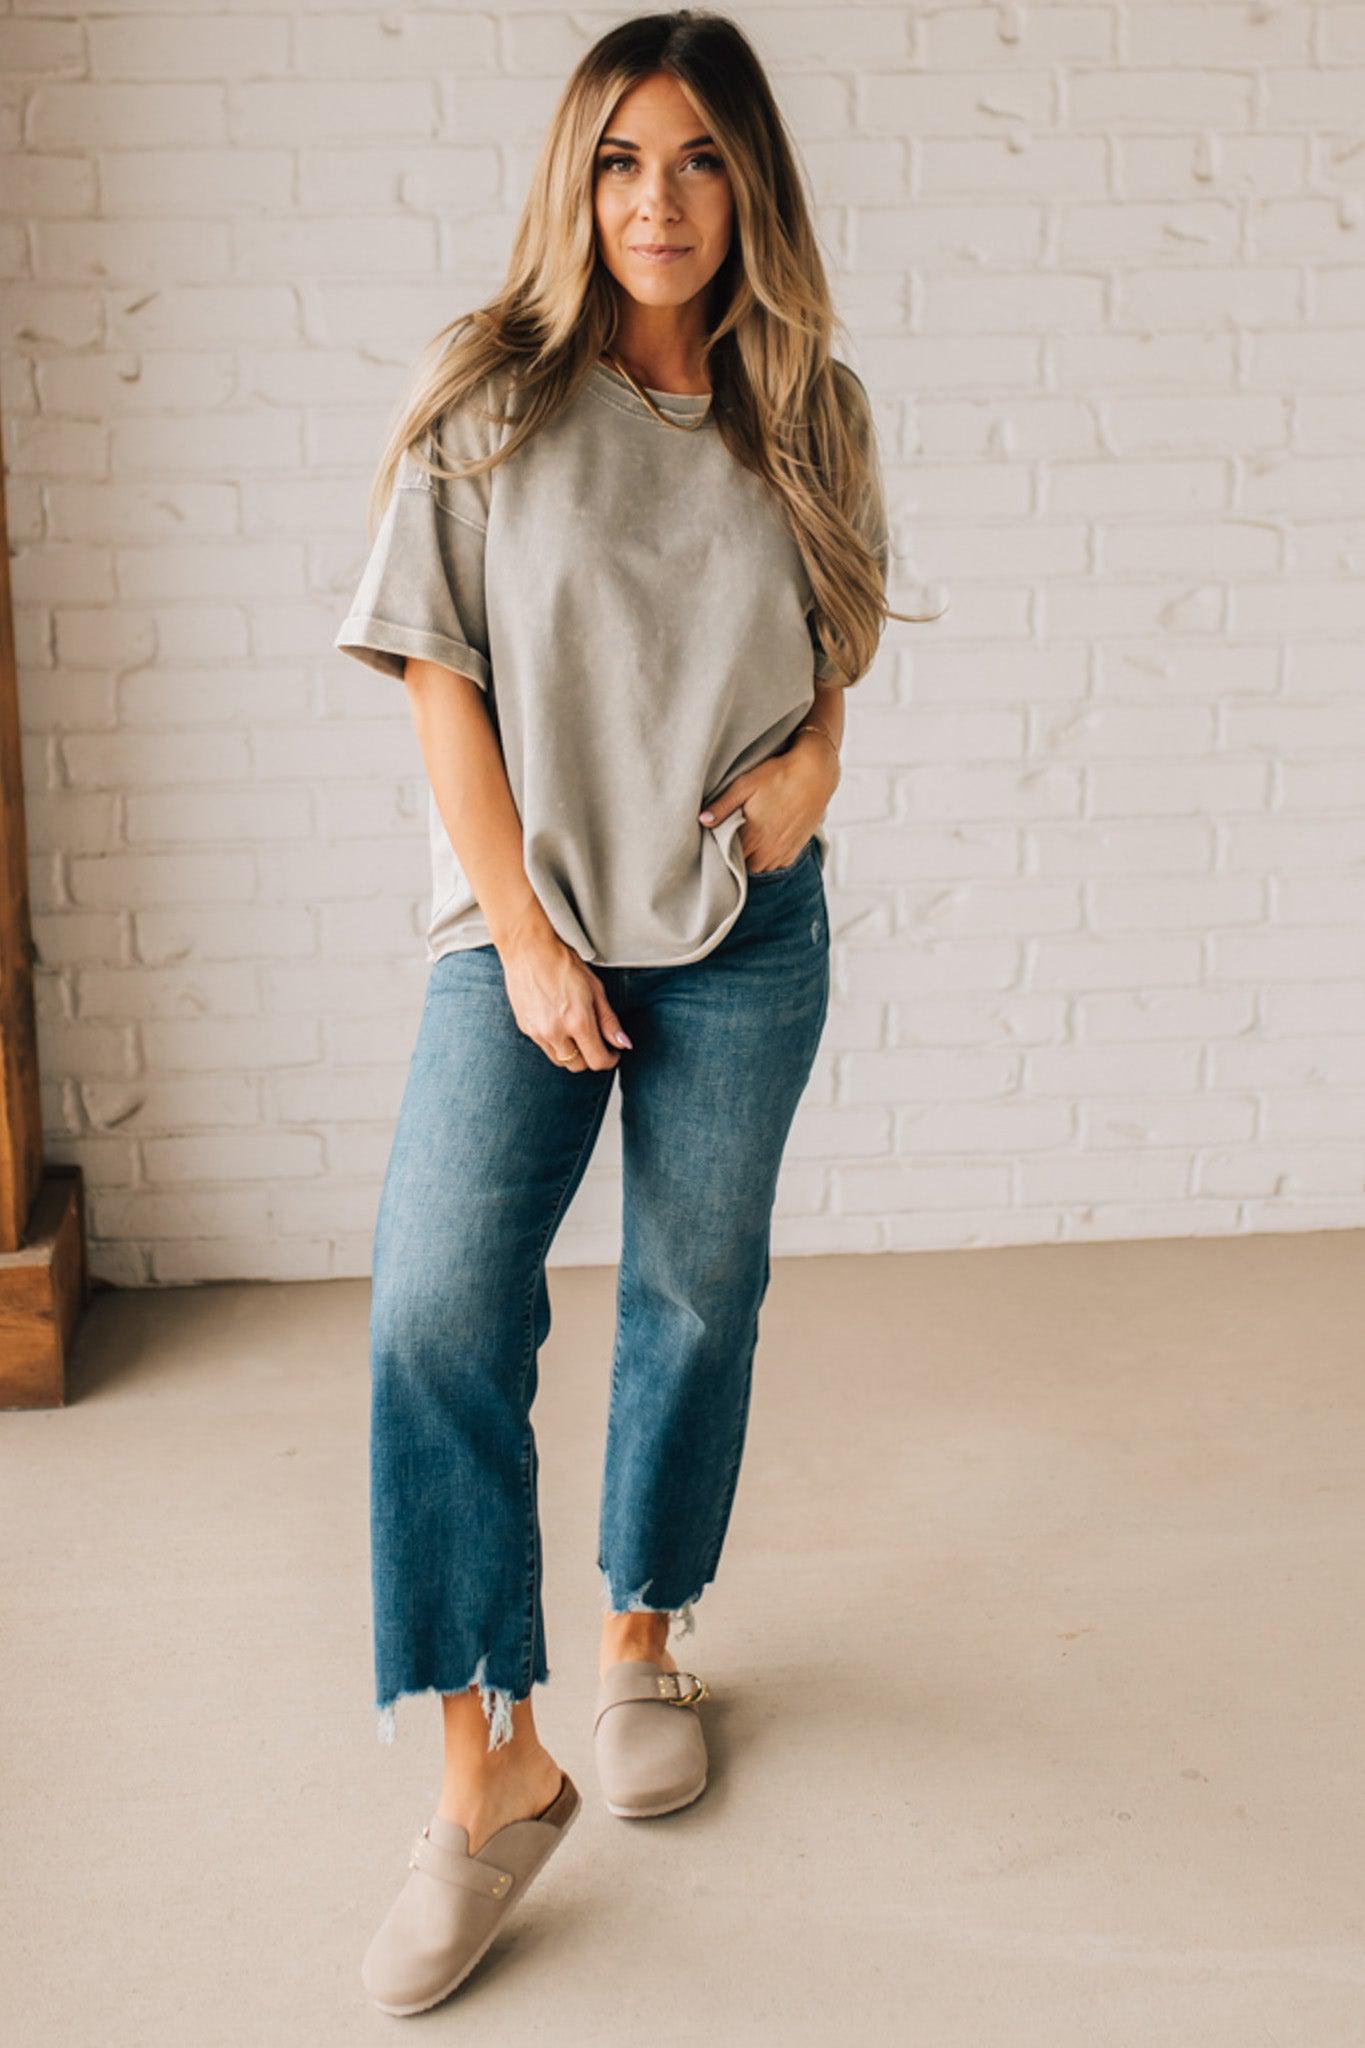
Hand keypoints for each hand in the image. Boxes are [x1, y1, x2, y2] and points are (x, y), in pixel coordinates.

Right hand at [497, 923, 632, 1070]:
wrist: (528, 949)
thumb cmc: (563, 964)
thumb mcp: (595, 989)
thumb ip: (609, 1021)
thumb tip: (622, 1043)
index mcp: (577, 1022)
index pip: (597, 1060)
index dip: (610, 1060)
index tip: (613, 1053)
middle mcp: (556, 1032)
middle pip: (577, 1066)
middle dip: (590, 1058)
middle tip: (596, 1043)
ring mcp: (537, 1032)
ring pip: (560, 1060)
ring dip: (572, 1054)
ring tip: (577, 1033)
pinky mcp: (525, 1028)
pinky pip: (544, 1047)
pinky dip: (556, 1043)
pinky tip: (559, 1023)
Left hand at [699, 734, 838, 871]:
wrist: (815, 774)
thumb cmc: (778, 775)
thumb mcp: (745, 784)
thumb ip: (723, 806)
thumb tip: (703, 821)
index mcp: (752, 837)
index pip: (729, 858)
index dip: (722, 851)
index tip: (720, 840)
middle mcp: (768, 850)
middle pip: (745, 867)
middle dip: (738, 857)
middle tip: (734, 839)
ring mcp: (784, 852)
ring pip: (762, 868)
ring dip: (754, 858)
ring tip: (751, 841)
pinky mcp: (797, 849)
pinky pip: (779, 864)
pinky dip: (771, 858)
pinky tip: (768, 841)